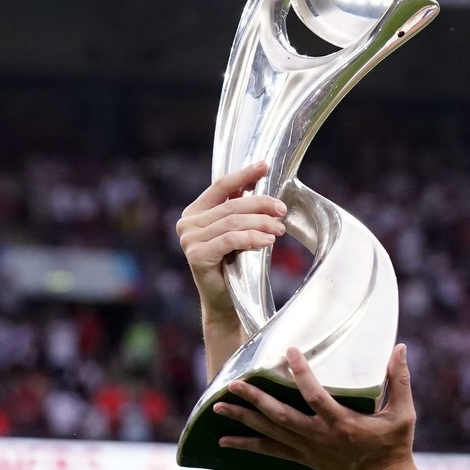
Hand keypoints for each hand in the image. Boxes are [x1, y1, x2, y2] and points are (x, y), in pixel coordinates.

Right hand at [176, 162, 287, 327]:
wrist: (225, 303)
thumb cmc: (233, 267)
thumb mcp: (236, 233)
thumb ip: (238, 211)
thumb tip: (256, 186)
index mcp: (195, 213)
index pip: (221, 186)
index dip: (244, 175)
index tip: (265, 166)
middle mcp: (187, 224)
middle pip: (231, 205)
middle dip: (261, 204)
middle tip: (282, 209)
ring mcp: (189, 240)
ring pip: (233, 222)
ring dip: (261, 223)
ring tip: (279, 229)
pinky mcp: (196, 256)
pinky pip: (230, 240)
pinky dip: (252, 238)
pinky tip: (268, 241)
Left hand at [214, 345, 421, 469]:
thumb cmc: (394, 447)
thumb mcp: (404, 413)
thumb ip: (399, 380)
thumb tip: (400, 348)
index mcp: (341, 423)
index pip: (315, 396)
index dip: (301, 374)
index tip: (290, 352)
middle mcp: (318, 437)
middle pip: (280, 416)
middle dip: (255, 400)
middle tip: (234, 384)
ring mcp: (308, 449)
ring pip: (269, 432)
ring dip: (243, 419)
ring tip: (218, 406)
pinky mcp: (303, 458)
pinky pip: (270, 451)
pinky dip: (246, 446)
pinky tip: (225, 440)